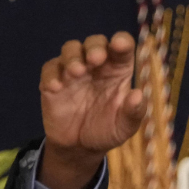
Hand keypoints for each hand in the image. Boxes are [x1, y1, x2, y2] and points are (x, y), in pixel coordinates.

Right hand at [38, 32, 144, 188]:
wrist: (80, 147)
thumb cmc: (108, 130)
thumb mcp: (125, 126)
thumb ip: (133, 112)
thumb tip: (138, 94)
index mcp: (118, 70)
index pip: (122, 47)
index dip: (121, 41)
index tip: (119, 44)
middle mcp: (96, 66)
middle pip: (95, 42)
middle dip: (95, 46)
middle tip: (95, 59)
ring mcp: (74, 72)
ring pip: (70, 49)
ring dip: (72, 56)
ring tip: (77, 71)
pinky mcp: (53, 82)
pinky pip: (50, 69)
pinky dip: (52, 74)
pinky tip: (56, 87)